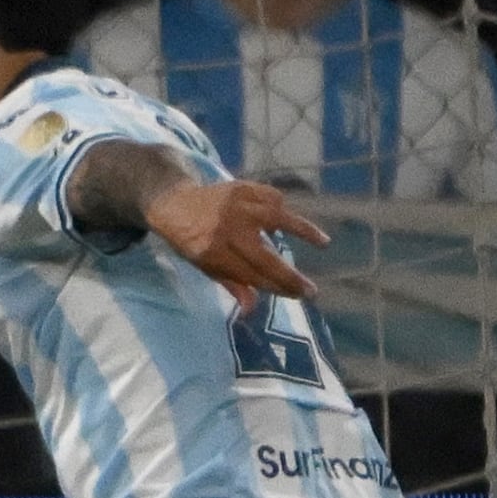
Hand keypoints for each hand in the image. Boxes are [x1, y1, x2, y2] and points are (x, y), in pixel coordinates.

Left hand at [147, 173, 327, 310]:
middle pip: (266, 257)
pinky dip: (281, 208)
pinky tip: (288, 220)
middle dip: (290, 276)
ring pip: (277, 219)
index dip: (276, 287)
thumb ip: (229, 283)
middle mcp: (227, 229)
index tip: (298, 296)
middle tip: (312, 290)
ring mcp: (237, 206)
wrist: (172, 203)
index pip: (251, 275)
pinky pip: (271, 198)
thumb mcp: (203, 265)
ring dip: (304, 231)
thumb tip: (251, 309)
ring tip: (324, 243)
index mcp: (212, 252)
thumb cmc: (190, 240)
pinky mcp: (242, 187)